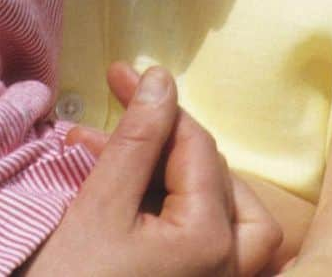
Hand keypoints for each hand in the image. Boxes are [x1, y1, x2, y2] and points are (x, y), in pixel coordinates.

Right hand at [25, 64, 279, 276]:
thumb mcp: (99, 207)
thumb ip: (137, 138)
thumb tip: (161, 80)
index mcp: (212, 242)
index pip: (195, 145)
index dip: (155, 102)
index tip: (118, 74)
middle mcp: (232, 271)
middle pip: (215, 177)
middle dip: (160, 140)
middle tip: (110, 125)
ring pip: (228, 215)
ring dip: (181, 177)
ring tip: (128, 160)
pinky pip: (212, 248)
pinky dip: (182, 213)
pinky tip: (138, 200)